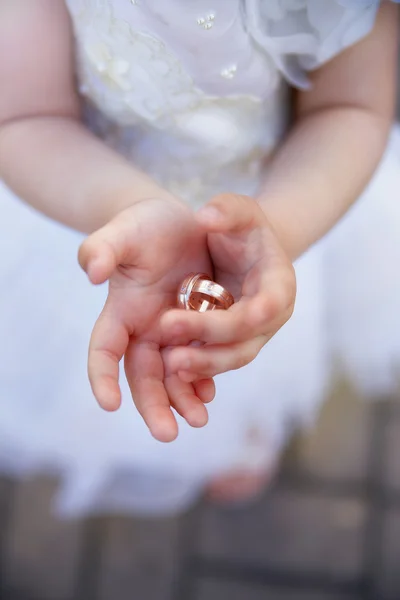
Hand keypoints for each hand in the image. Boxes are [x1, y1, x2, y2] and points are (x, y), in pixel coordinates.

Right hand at [78, 197, 213, 442]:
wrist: (178, 223)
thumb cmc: (145, 224)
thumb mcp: (124, 229)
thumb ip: (103, 247)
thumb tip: (91, 271)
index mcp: (120, 310)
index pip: (104, 350)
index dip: (101, 376)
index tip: (108, 404)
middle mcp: (143, 328)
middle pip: (141, 375)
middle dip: (152, 405)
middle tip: (167, 434)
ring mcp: (169, 332)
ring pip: (171, 375)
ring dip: (182, 398)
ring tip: (198, 419)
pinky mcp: (195, 329)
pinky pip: (197, 361)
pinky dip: (202, 378)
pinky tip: (210, 392)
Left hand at [160, 194, 295, 380]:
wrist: (241, 249)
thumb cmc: (241, 226)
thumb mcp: (238, 209)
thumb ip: (226, 209)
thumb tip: (206, 216)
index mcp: (279, 282)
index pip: (267, 306)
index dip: (244, 317)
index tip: (213, 316)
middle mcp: (270, 316)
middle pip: (246, 340)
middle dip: (211, 343)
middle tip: (170, 332)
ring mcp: (252, 334)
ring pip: (231, 358)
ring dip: (203, 364)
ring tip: (170, 363)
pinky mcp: (231, 343)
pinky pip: (216, 361)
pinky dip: (197, 367)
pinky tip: (170, 368)